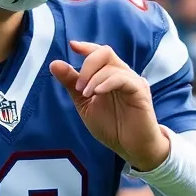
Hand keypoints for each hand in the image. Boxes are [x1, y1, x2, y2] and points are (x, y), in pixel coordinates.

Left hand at [50, 41, 169, 171]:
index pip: (100, 53)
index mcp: (110, 75)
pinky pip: (123, 79)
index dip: (86, 47)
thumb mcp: (85, 104)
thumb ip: (72, 84)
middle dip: (87, 64)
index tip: (72, 46)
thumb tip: (54, 64)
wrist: (131, 148)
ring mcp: (133, 82)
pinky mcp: (140, 91)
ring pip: (112, 66)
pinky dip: (106, 82)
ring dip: (93, 78)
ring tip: (86, 95)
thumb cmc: (112, 126)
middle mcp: (123, 74)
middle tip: (78, 86)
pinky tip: (97, 93)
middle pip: (105, 52)